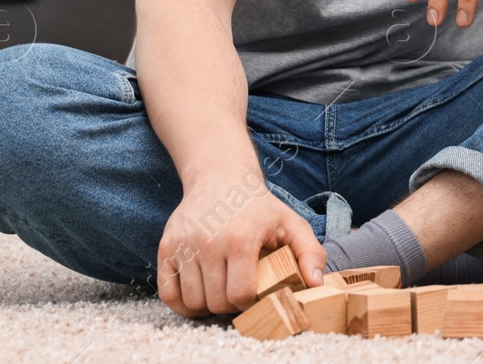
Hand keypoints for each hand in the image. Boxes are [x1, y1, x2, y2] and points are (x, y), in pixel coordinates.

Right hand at [156, 176, 325, 316]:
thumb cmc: (259, 207)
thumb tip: (315, 284)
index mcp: (241, 238)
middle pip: (216, 302)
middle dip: (230, 305)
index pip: (240, 295)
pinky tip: (199, 294)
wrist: (221, 178)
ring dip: (207, 304)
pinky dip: (182, 303)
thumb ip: (310, 253)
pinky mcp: (166, 247)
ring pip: (192, 301)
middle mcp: (208, 242)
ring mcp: (184, 244)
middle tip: (238, 293)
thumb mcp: (292, 223)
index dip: (250, 302)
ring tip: (221, 291)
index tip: (255, 294)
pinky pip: (168, 293)